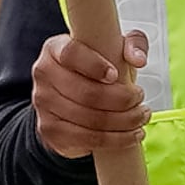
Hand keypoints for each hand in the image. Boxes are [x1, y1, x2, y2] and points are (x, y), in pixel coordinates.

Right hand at [30, 31, 151, 159]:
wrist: (73, 96)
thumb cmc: (97, 67)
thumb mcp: (115, 47)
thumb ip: (132, 44)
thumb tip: (138, 59)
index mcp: (55, 49)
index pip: (71, 54)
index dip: (95, 66)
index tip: (116, 75)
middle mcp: (44, 75)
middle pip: (85, 92)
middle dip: (122, 99)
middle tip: (140, 99)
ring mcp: (43, 104)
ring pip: (88, 118)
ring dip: (123, 121)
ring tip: (141, 117)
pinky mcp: (50, 130)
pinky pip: (85, 139)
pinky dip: (115, 140)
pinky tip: (132, 135)